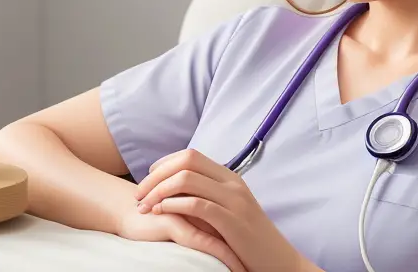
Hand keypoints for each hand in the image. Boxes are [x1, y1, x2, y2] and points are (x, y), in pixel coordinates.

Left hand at [134, 149, 308, 271]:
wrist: (278, 261)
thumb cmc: (247, 240)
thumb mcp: (228, 211)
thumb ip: (207, 196)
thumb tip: (173, 189)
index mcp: (229, 177)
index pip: (190, 155)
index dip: (164, 164)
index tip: (148, 180)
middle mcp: (232, 182)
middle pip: (186, 162)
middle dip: (156, 176)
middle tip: (139, 195)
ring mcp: (234, 200)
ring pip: (187, 179)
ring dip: (159, 191)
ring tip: (145, 207)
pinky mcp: (232, 221)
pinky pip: (197, 204)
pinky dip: (174, 205)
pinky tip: (161, 213)